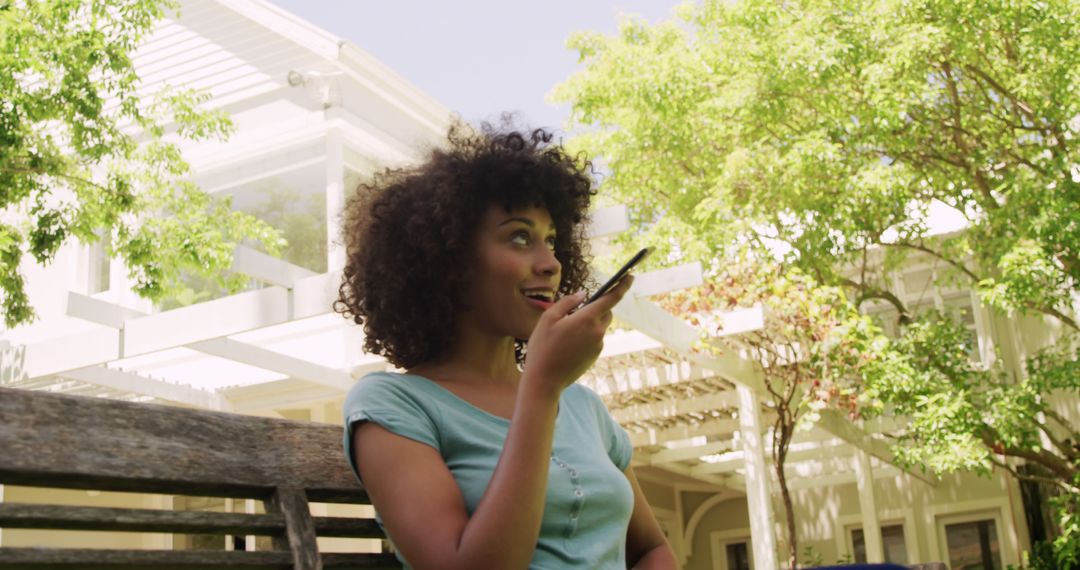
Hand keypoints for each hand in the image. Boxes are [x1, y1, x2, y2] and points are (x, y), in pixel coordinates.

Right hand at [521, 275, 634, 397]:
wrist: (544, 380)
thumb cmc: (542, 347)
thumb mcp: (548, 319)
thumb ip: (567, 302)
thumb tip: (583, 295)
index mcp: (587, 319)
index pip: (611, 298)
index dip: (622, 285)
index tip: (630, 276)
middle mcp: (597, 332)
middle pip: (606, 312)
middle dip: (597, 307)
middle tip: (577, 311)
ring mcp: (598, 345)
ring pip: (600, 326)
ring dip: (590, 323)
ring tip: (566, 332)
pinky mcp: (595, 356)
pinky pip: (595, 339)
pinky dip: (586, 336)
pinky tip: (568, 344)